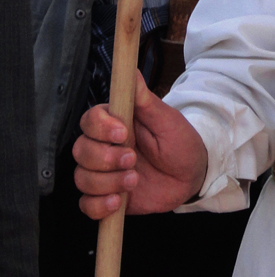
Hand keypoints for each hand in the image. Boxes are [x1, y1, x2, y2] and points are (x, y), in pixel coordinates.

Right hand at [73, 70, 207, 217]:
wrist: (191, 175)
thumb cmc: (180, 141)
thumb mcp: (166, 119)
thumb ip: (145, 100)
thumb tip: (131, 71)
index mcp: (115, 123)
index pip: (89, 120)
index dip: (100, 128)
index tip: (122, 133)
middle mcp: (104, 147)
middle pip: (80, 150)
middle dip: (105, 158)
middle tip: (132, 159)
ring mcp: (103, 173)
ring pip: (82, 178)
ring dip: (107, 182)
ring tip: (134, 180)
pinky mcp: (106, 197)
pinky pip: (86, 205)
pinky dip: (98, 205)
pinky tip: (118, 202)